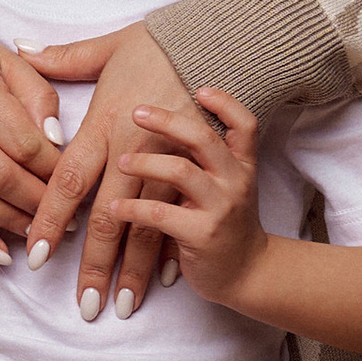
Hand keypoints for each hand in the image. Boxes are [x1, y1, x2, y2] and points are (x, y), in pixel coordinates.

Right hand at [0, 32, 61, 264]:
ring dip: (12, 222)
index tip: (72, 181)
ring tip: (39, 230)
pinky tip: (0, 252)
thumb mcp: (7, 62)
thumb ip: (39, 97)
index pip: (25, 143)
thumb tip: (58, 142)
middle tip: (66, 216)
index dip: (54, 170)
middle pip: (1, 176)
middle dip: (39, 202)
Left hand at [17, 23, 196, 321]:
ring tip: (112, 303)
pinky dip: (166, 254)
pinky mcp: (215, 190)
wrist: (239, 46)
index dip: (48, 219)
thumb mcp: (115, 45)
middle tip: (80, 303)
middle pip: (107, 216)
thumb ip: (67, 56)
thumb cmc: (169, 50)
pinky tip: (154, 281)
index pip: (68, 178)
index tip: (34, 255)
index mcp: (111, 122)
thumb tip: (20, 49)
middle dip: (92, 265)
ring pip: (144, 229)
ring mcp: (178, 172)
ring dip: (128, 270)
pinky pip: (182, 224)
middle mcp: (142, 149)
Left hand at [119, 91, 269, 310]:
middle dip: (167, 121)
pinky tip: (114, 208)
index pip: (244, 123)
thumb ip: (205, 155)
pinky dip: (133, 208)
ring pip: (180, 172)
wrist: (247, 273)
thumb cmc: (226, 223)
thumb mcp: (226, 185)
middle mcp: (234, 180)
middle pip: (203, 138)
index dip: (225, 103)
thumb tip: (173, 119)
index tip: (199, 87)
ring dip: (144, 163)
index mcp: (240, 164)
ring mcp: (220, 207)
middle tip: (136, 111)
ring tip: (120, 162)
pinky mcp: (202, 234)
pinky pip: (161, 215)